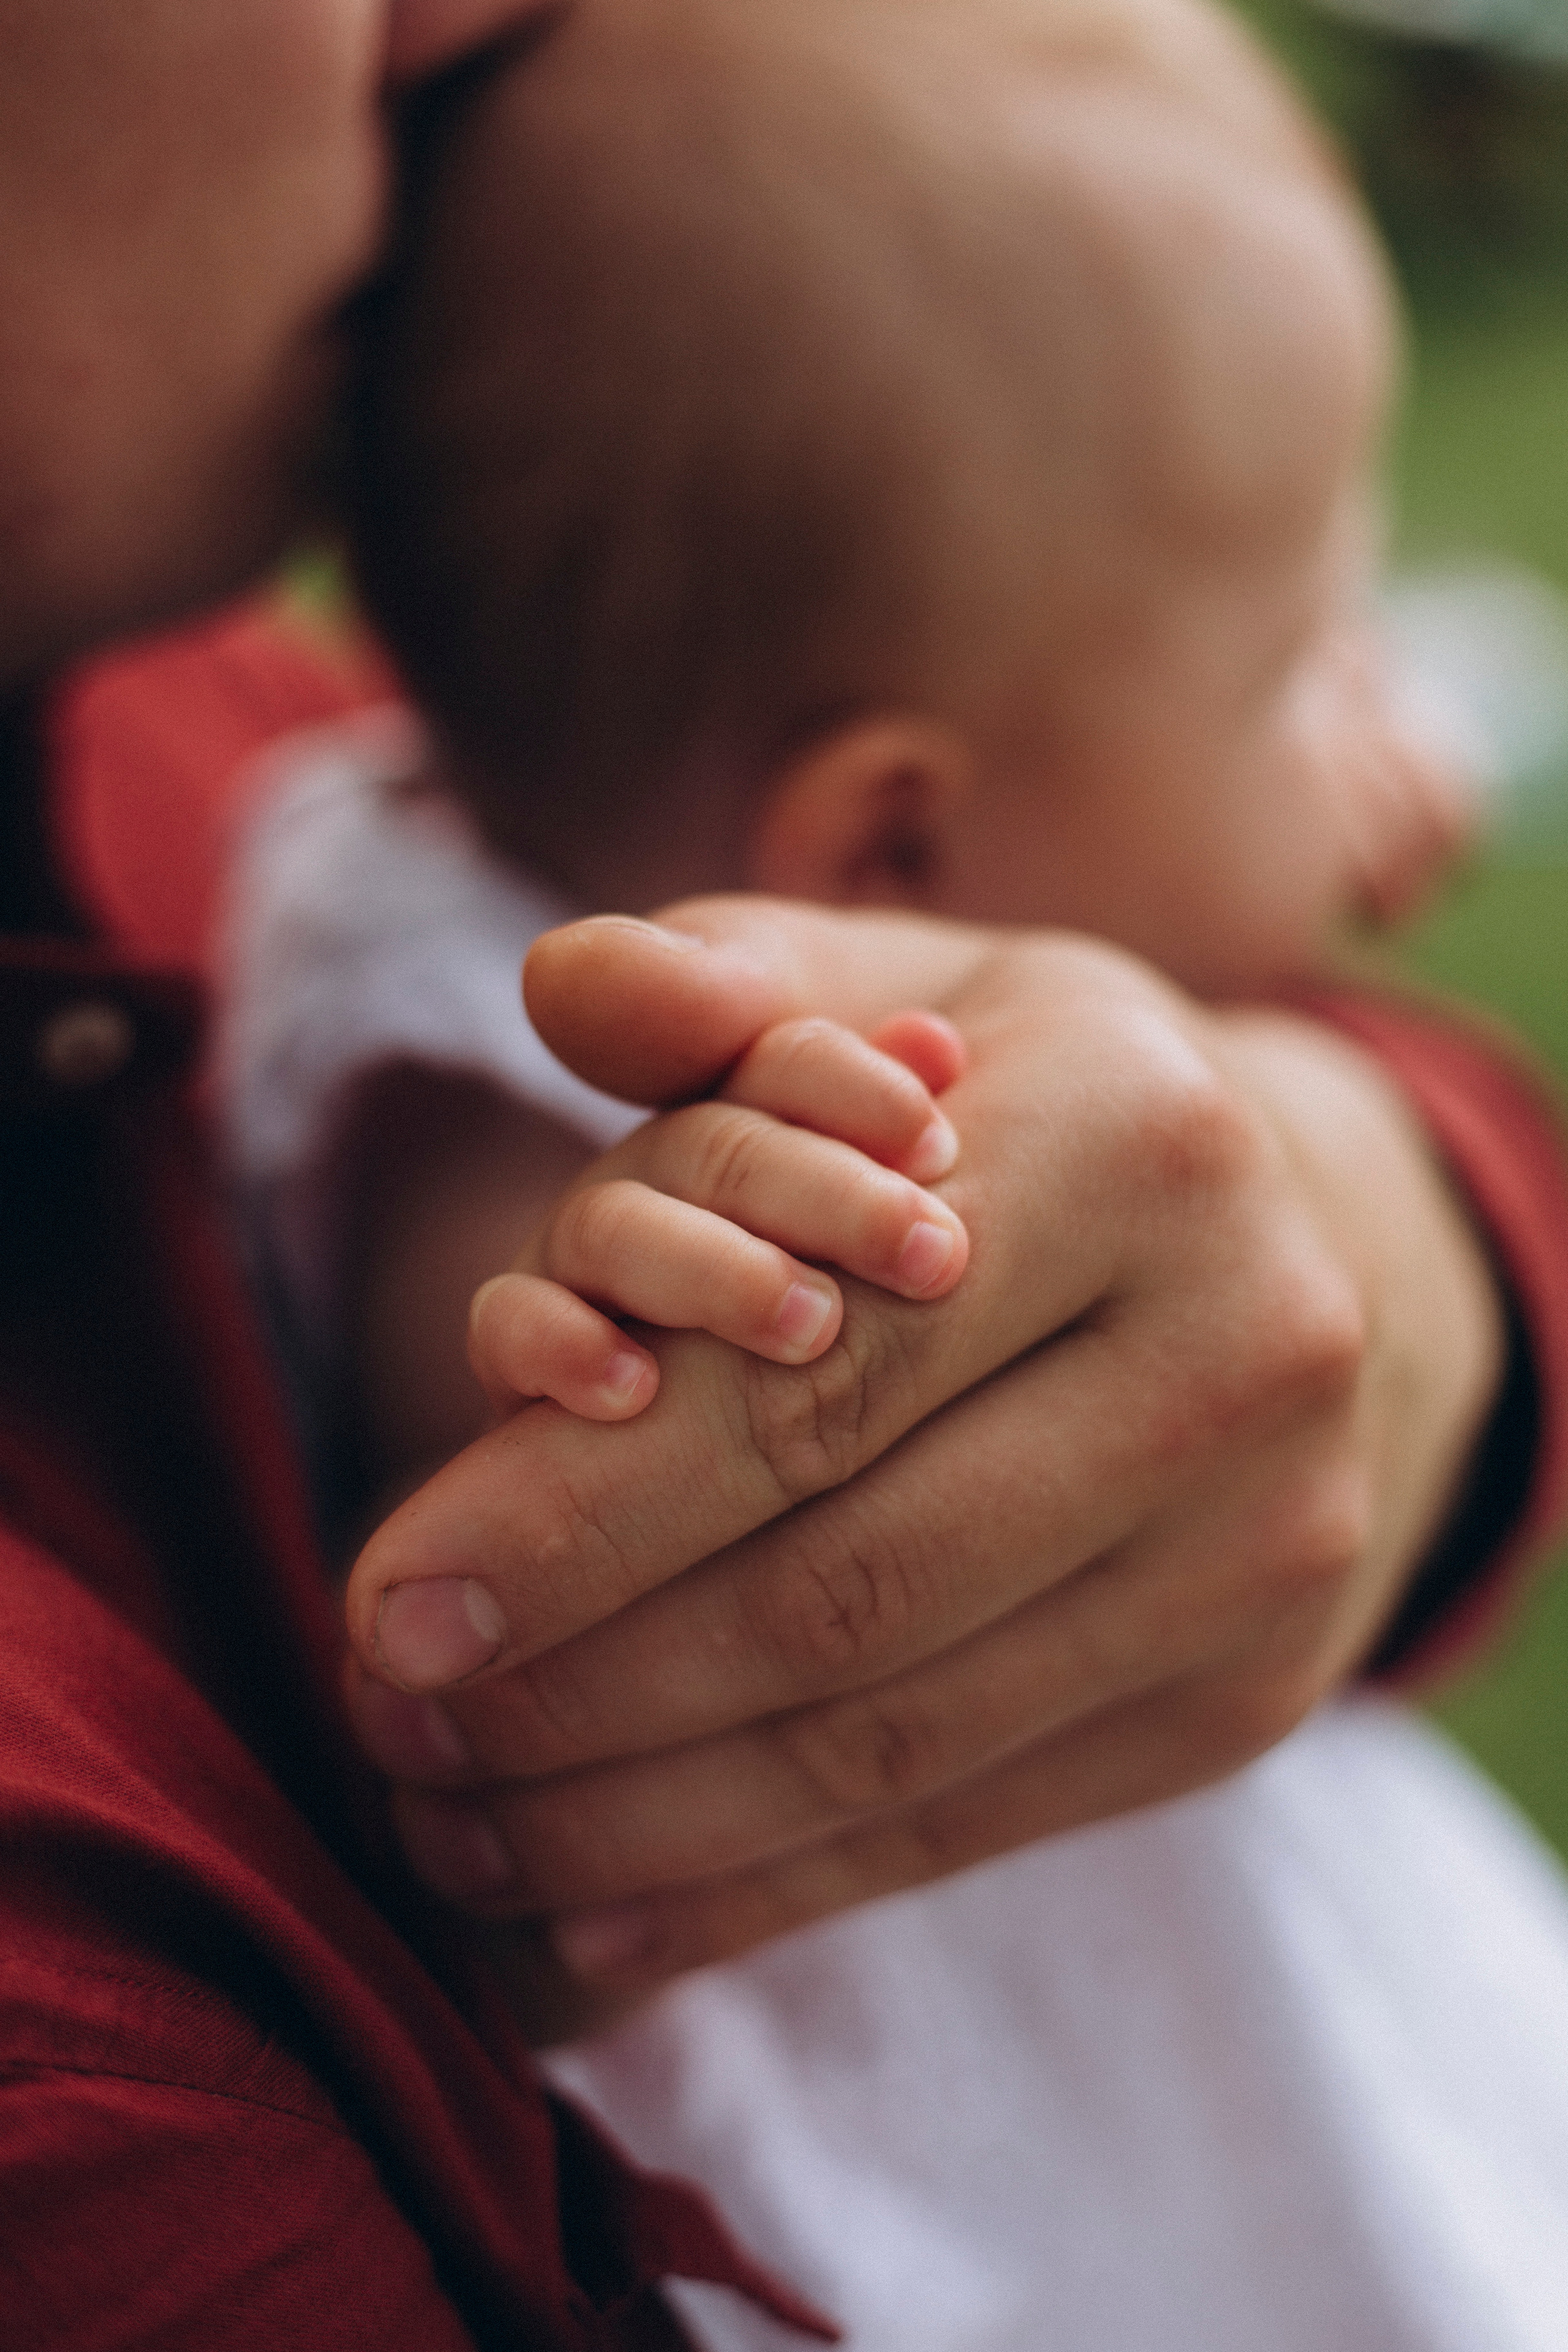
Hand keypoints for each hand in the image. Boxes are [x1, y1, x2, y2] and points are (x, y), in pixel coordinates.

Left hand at [345, 904, 1502, 1999]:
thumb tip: (561, 986)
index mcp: (1139, 1138)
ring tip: (445, 1821)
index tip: (387, 1600)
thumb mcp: (897, 1000)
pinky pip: (958, 1824)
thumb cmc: (1035, 1120)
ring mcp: (1265, 1555)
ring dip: (633, 1810)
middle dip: (576, 1679)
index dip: (580, 1506)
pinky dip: (759, 1884)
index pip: (811, 1372)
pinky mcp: (1245, 1702)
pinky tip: (596, 1906)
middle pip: (838, 1582)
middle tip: (386, 1718)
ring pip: (884, 1735)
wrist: (1314, 1269)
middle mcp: (1242, 1352)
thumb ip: (715, 985)